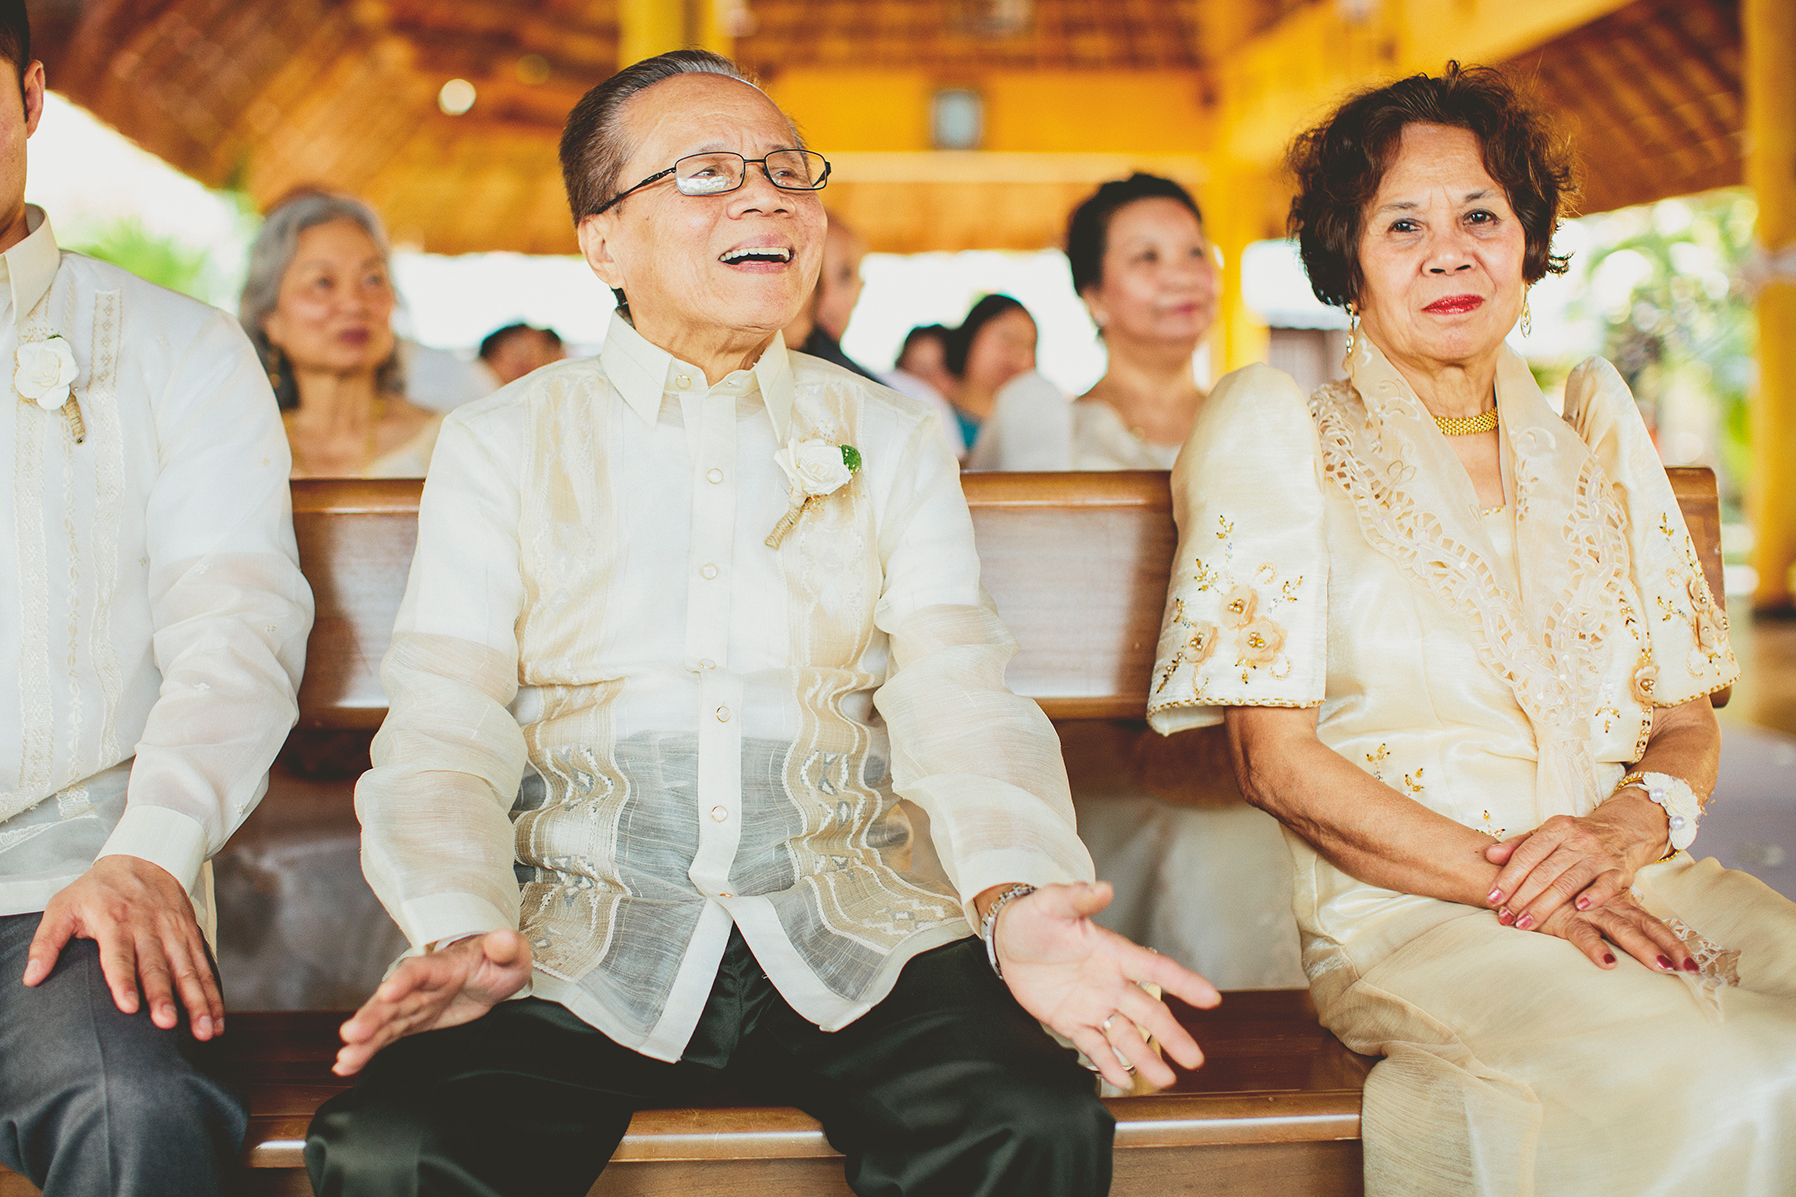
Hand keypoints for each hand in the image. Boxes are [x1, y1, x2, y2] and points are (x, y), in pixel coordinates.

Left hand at [24, 855, 222, 1040]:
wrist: (144, 858)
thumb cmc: (98, 890)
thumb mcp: (63, 906)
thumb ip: (46, 942)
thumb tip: (31, 977)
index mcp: (116, 922)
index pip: (119, 956)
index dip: (123, 981)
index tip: (129, 1007)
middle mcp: (149, 928)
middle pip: (158, 967)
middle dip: (164, 997)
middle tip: (167, 1024)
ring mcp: (174, 932)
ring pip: (188, 970)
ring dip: (198, 1000)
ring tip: (205, 1030)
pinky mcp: (191, 935)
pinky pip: (205, 967)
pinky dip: (213, 993)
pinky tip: (217, 1018)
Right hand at [333, 930, 531, 1076]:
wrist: (491, 973)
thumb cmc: (498, 961)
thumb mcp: (511, 952)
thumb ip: (507, 946)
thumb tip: (504, 939)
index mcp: (442, 965)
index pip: (419, 971)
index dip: (403, 980)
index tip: (388, 992)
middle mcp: (420, 985)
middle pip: (392, 999)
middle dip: (372, 1016)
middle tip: (351, 1034)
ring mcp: (414, 1005)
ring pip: (384, 1022)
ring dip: (363, 1041)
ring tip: (345, 1060)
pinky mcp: (413, 1023)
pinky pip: (387, 1037)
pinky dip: (367, 1051)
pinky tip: (346, 1065)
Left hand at [991, 881, 1220, 1089]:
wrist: (1006, 941)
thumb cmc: (1035, 918)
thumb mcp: (1053, 904)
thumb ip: (1079, 898)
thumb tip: (1102, 887)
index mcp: (1114, 953)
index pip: (1156, 968)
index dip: (1183, 982)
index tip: (1210, 998)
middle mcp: (1111, 982)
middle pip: (1149, 1012)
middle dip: (1172, 1036)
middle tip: (1194, 1059)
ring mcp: (1094, 1005)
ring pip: (1126, 1035)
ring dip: (1146, 1057)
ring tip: (1165, 1081)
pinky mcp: (1072, 1022)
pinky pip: (1094, 1046)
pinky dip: (1108, 1063)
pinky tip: (1123, 1080)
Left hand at [1483, 794, 1666, 930]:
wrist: (1623, 829)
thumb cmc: (1577, 837)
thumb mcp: (1547, 833)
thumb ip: (1518, 845)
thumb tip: (1489, 855)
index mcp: (1556, 828)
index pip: (1526, 855)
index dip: (1508, 878)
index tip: (1493, 898)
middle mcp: (1578, 840)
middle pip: (1544, 872)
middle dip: (1521, 898)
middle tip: (1505, 917)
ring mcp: (1599, 856)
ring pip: (1568, 882)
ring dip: (1545, 906)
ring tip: (1525, 923)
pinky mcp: (1619, 871)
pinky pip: (1606, 885)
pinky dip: (1593, 896)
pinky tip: (1578, 909)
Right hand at [1535, 890, 1697, 974]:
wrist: (1515, 879)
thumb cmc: (1547, 894)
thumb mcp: (1578, 905)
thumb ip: (1598, 920)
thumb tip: (1620, 950)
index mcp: (1613, 903)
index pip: (1650, 923)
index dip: (1672, 942)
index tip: (1694, 965)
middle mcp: (1606, 906)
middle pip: (1645, 927)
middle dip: (1670, 947)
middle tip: (1691, 969)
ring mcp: (1587, 912)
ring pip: (1621, 931)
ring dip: (1643, 949)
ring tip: (1662, 968)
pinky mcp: (1564, 918)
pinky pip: (1582, 935)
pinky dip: (1595, 948)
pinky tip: (1608, 963)